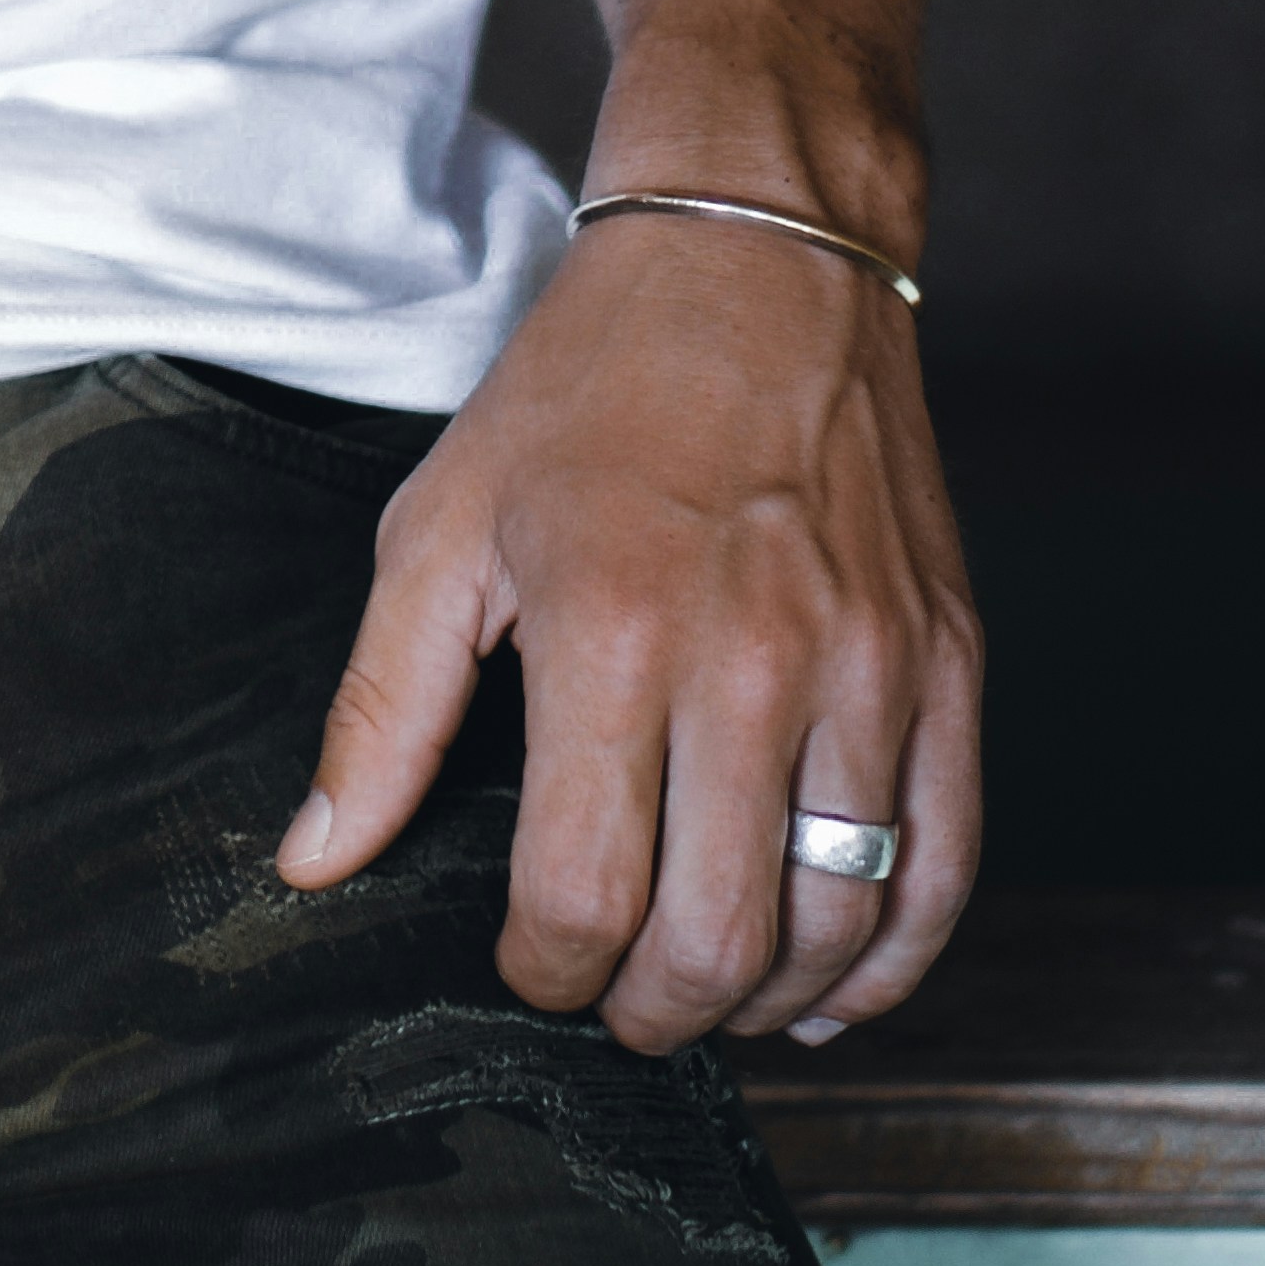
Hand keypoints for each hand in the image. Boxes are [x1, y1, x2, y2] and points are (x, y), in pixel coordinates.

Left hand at [279, 196, 983, 1049]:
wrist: (757, 255)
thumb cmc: (588, 389)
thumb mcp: (442, 527)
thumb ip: (383, 710)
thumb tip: (315, 860)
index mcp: (614, 630)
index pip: (585, 893)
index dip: (547, 968)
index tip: (530, 961)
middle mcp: (757, 661)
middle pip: (715, 936)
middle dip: (650, 1011)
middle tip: (614, 1005)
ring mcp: (871, 666)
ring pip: (836, 920)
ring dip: (762, 999)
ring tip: (705, 995)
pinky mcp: (949, 661)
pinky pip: (944, 863)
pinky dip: (890, 958)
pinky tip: (827, 981)